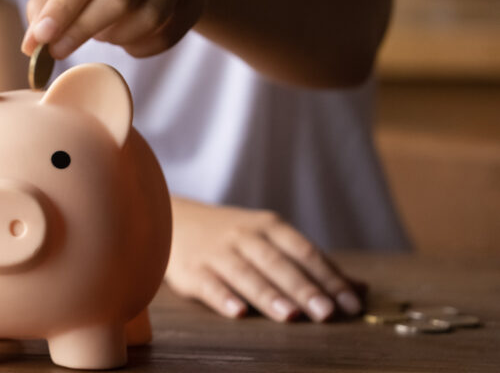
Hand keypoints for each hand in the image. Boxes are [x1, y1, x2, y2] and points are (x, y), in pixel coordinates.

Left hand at [21, 0, 205, 59]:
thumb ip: (47, 2)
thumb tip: (32, 42)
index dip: (63, 6)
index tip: (40, 37)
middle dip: (82, 29)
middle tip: (56, 52)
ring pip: (146, 20)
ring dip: (112, 37)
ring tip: (98, 34)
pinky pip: (164, 37)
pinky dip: (136, 47)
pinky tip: (124, 39)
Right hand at [164, 197, 365, 321]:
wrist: (172, 219)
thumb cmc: (233, 236)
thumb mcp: (271, 239)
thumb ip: (312, 264)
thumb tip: (361, 288)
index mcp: (268, 226)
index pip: (304, 251)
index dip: (328, 277)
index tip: (350, 303)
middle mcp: (243, 236)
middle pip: (277, 263)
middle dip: (303, 288)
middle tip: (326, 312)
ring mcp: (216, 252)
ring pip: (245, 273)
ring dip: (268, 294)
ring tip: (290, 315)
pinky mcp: (191, 270)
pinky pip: (209, 284)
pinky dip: (223, 297)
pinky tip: (238, 312)